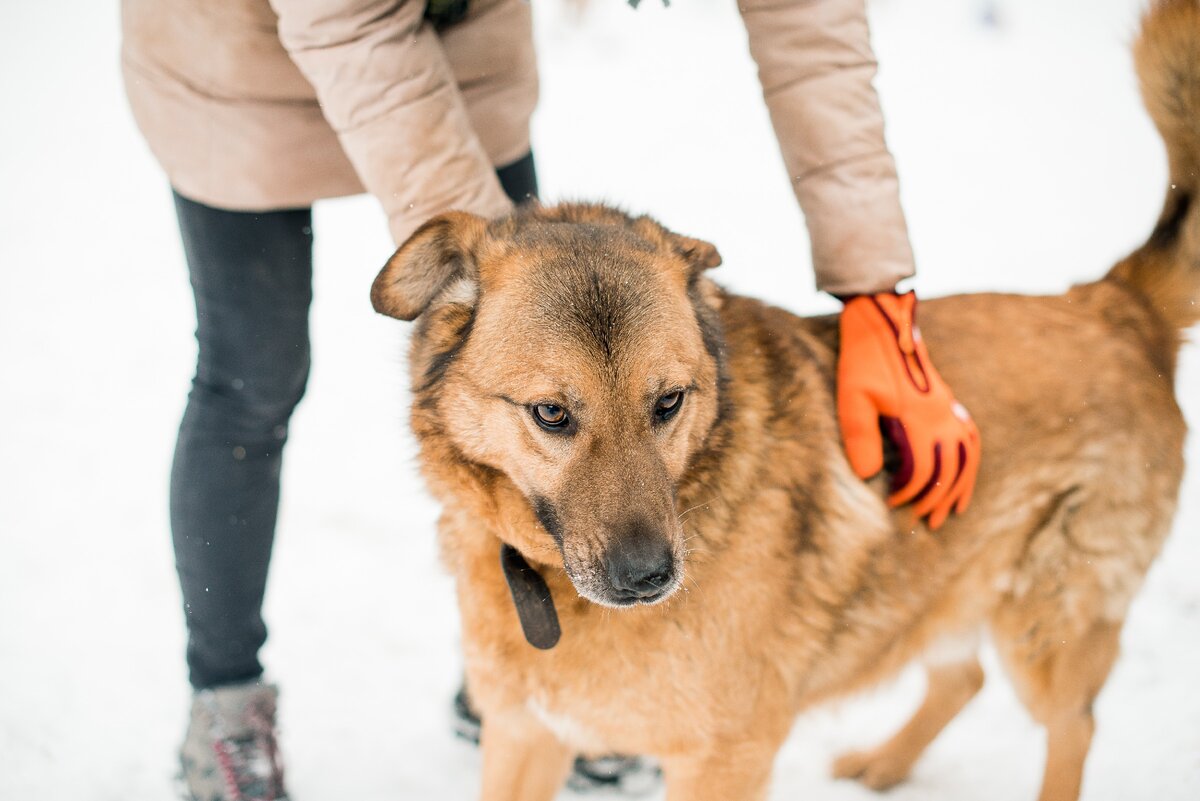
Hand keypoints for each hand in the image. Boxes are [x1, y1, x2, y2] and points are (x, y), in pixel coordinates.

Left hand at [837, 291, 980, 529]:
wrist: (881, 323)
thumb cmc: (861, 361)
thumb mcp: (852, 397)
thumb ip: (860, 435)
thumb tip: (867, 477)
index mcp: (918, 416)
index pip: (923, 470)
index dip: (909, 492)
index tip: (892, 504)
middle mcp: (941, 414)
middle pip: (950, 469)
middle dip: (937, 500)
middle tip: (923, 522)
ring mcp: (948, 408)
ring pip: (966, 457)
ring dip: (959, 488)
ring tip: (950, 514)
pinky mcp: (948, 402)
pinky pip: (970, 438)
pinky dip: (970, 463)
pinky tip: (964, 478)